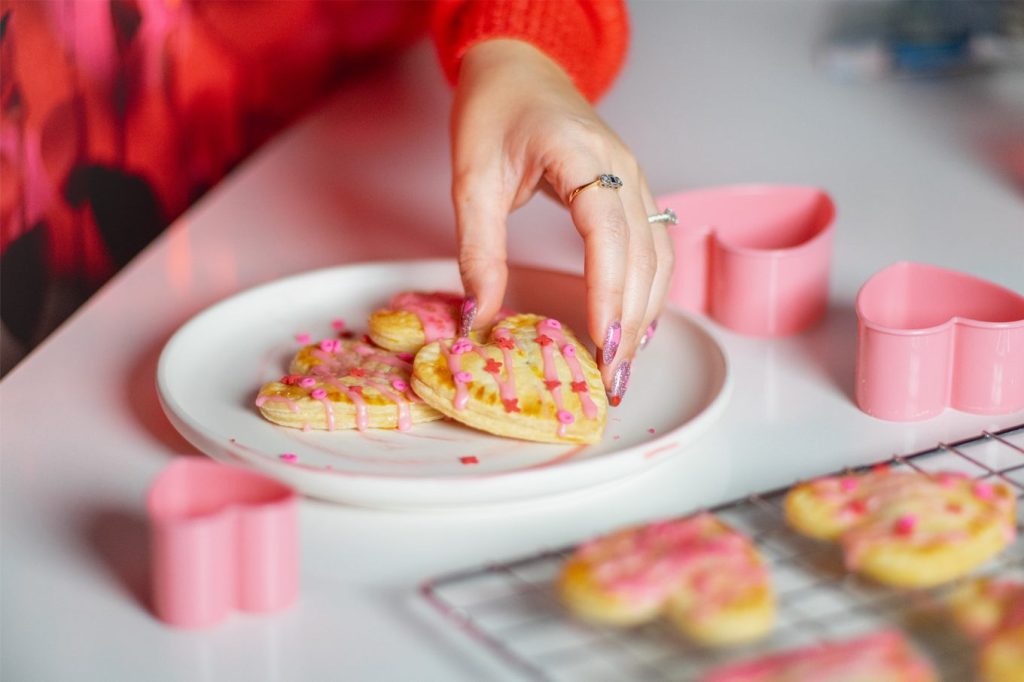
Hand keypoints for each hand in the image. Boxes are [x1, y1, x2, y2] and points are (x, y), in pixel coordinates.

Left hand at [450, 39, 672, 403]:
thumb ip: (477, 249)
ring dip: (647, 312)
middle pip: (643, 253)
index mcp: (581, 154)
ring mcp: (635, 177)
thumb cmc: (493, 112)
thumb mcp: (471, 178)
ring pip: (658, 255)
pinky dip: (649, 289)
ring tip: (625, 363)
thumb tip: (479, 317)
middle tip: (613, 378)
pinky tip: (635, 323)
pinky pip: (654, 246)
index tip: (602, 343)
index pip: (608, 231)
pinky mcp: (632, 190)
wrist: (519, 67)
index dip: (609, 291)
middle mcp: (621, 166)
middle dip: (632, 320)